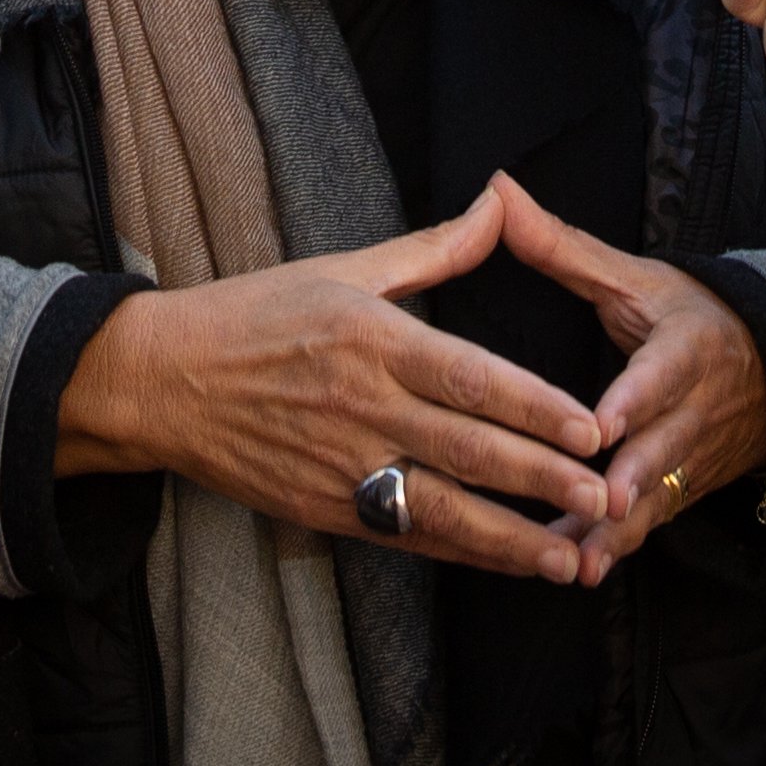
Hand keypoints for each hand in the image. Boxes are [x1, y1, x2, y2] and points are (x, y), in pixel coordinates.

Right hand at [51, 186, 613, 583]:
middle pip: (469, 451)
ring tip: (569, 555)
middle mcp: (362, 406)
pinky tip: (504, 563)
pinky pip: (405, 536)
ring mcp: (341, 466)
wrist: (161, 382)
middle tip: (604, 497)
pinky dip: (459, 553)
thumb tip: (501, 202)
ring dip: (510, 538)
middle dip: (542, 480)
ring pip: (442, 510)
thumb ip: (435, 248)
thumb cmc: (254, 313)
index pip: (471, 378)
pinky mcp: (323, 510)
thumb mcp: (343, 267)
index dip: (535, 408)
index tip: (591, 429)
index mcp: (372, 339)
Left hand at [482, 175, 765, 575]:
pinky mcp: (684, 492)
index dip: (637, 401)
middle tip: (596, 505)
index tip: (603, 425)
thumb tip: (498, 191)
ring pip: (656, 498)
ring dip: (618, 530)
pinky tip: (576, 571)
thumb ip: (561, 246)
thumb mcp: (633, 278)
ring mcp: (693, 458)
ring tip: (578, 560)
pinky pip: (650, 523)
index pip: (663, 374)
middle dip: (631, 481)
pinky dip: (616, 547)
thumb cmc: (686, 318)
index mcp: (684, 348)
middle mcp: (695, 409)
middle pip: (663, 450)